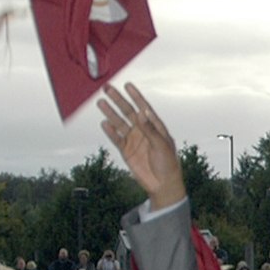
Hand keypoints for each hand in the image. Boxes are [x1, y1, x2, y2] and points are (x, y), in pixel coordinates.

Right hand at [97, 84, 184, 209]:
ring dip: (110, 113)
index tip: (127, 85)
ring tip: (101, 103)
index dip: (136, 96)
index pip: (144, 107)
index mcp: (155, 126)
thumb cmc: (168, 164)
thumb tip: (142, 112)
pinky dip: (110, 131)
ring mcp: (134, 140)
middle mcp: (143, 130)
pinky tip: (104, 123)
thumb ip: (150, 129)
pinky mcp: (126, 151)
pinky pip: (116, 139)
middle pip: (128, 112)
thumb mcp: (162, 145)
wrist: (163, 184)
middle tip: (107, 89)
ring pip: (119, 123)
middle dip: (118, 100)